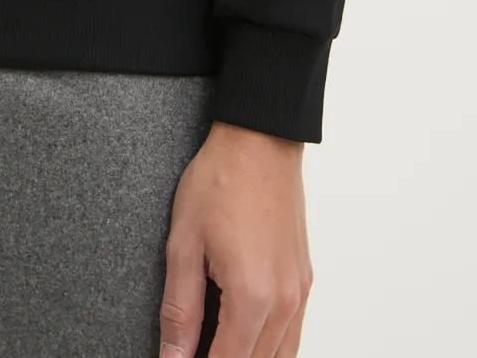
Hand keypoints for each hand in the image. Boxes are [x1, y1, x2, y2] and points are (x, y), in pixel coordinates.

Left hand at [158, 120, 312, 357]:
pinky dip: (270, 348)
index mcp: (251, 297)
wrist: (260, 140)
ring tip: (215, 345)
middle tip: (190, 351)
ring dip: (249, 357)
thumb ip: (179, 311)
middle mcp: (284, 302)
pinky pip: (293, 335)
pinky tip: (244, 337)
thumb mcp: (184, 244)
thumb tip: (172, 357)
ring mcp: (299, 293)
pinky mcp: (304, 281)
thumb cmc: (221, 180)